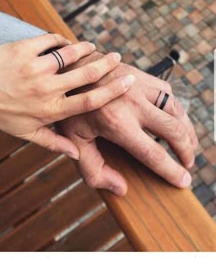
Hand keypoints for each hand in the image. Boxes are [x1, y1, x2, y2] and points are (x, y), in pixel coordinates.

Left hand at [0, 34, 134, 158]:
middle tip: (117, 56)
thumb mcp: (25, 133)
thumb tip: (76, 155)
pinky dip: (60, 40)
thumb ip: (53, 143)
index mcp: (51, 110)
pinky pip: (49, 40)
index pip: (90, 101)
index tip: (127, 81)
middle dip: (106, 64)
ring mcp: (35, 67)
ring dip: (85, 49)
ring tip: (93, 47)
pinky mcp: (23, 49)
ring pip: (70, 54)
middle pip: (87, 75)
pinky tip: (63, 42)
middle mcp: (47, 88)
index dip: (112, 90)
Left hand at [59, 57, 197, 193]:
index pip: (152, 153)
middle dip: (186, 150)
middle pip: (173, 130)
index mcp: (116, 123)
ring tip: (188, 143)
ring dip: (186, 128)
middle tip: (188, 162)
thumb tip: (121, 188)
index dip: (171, 170)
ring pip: (175, 109)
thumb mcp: (73, 140)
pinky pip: (167, 93)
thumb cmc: (70, 106)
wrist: (69, 69)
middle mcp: (133, 103)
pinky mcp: (142, 75)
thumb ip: (93, 169)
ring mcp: (139, 86)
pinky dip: (174, 108)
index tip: (183, 180)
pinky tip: (173, 117)